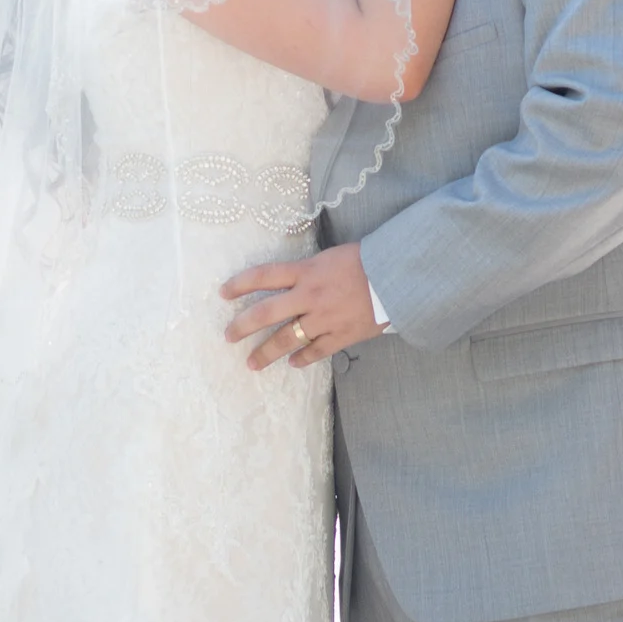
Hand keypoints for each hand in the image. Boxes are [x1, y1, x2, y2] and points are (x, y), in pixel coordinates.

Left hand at [221, 243, 381, 369]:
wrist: (399, 276)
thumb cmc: (367, 261)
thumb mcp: (331, 257)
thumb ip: (309, 271)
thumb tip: (291, 283)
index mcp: (307, 271)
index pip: (264, 276)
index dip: (240, 283)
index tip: (223, 293)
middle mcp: (310, 296)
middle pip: (267, 312)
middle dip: (243, 326)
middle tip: (228, 336)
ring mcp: (325, 318)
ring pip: (288, 339)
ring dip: (267, 352)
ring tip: (252, 363)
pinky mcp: (342, 335)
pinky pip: (317, 351)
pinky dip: (303, 358)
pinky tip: (294, 364)